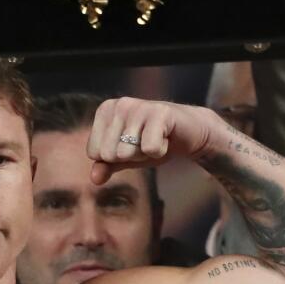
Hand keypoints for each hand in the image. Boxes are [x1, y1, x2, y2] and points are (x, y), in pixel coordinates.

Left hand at [85, 98, 211, 184]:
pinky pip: (149, 149)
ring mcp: (138, 106)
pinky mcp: (159, 112)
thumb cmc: (153, 141)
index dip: (116, 157)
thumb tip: (94, 179)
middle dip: (131, 156)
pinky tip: (166, 138)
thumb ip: (106, 166)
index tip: (133, 144)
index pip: (94, 153)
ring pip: (127, 152)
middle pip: (109, 154)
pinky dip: (160, 151)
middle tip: (146, 142)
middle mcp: (119, 105)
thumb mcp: (125, 157)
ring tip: (155, 139)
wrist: (189, 132)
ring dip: (145, 154)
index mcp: (105, 111)